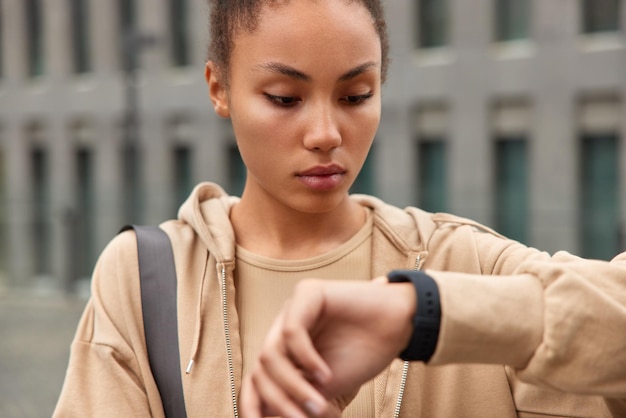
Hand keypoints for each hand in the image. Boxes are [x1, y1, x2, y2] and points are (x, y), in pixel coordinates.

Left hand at [240, 278, 415, 417]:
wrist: (399, 327)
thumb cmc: (364, 354)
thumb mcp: (325, 387)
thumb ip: (297, 398)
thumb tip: (264, 414)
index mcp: (285, 349)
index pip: (256, 377)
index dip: (252, 403)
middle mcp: (283, 328)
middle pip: (261, 369)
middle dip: (280, 400)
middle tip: (304, 417)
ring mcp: (292, 309)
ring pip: (272, 354)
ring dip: (293, 385)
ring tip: (318, 402)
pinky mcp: (307, 293)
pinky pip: (291, 332)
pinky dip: (305, 359)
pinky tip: (324, 373)